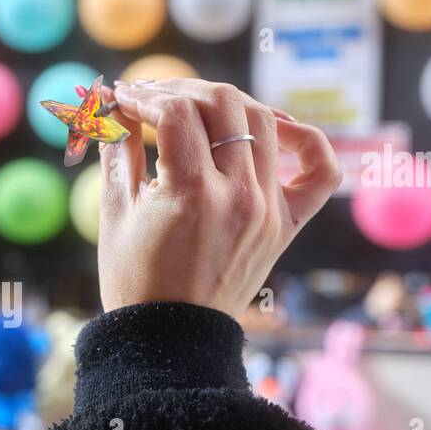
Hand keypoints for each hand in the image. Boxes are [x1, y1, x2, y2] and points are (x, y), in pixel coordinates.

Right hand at [97, 78, 341, 318]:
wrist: (171, 340)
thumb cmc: (134, 280)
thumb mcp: (115, 211)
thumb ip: (117, 148)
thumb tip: (110, 101)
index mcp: (191, 194)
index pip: (176, 112)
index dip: (144, 96)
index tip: (123, 99)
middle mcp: (239, 196)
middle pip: (224, 103)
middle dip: (182, 89)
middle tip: (154, 98)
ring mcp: (269, 209)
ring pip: (264, 121)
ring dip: (228, 102)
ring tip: (197, 108)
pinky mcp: (286, 224)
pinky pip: (320, 171)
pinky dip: (307, 139)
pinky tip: (277, 128)